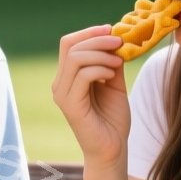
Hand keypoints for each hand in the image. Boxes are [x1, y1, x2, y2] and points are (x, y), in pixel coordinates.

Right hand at [51, 25, 129, 165]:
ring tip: (118, 62)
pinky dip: (100, 69)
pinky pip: (82, 75)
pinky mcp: (70, 105)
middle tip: (120, 42)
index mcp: (68, 77)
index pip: (69, 43)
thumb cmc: (113, 119)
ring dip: (101, 54)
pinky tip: (113, 76)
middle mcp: (60, 84)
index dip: (90, 32)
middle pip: (70, 46)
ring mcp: (62, 94)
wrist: (113, 150)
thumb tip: (116, 38)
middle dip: (97, 39)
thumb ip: (111, 62)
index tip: (112, 29)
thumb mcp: (115, 83)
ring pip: (75, 57)